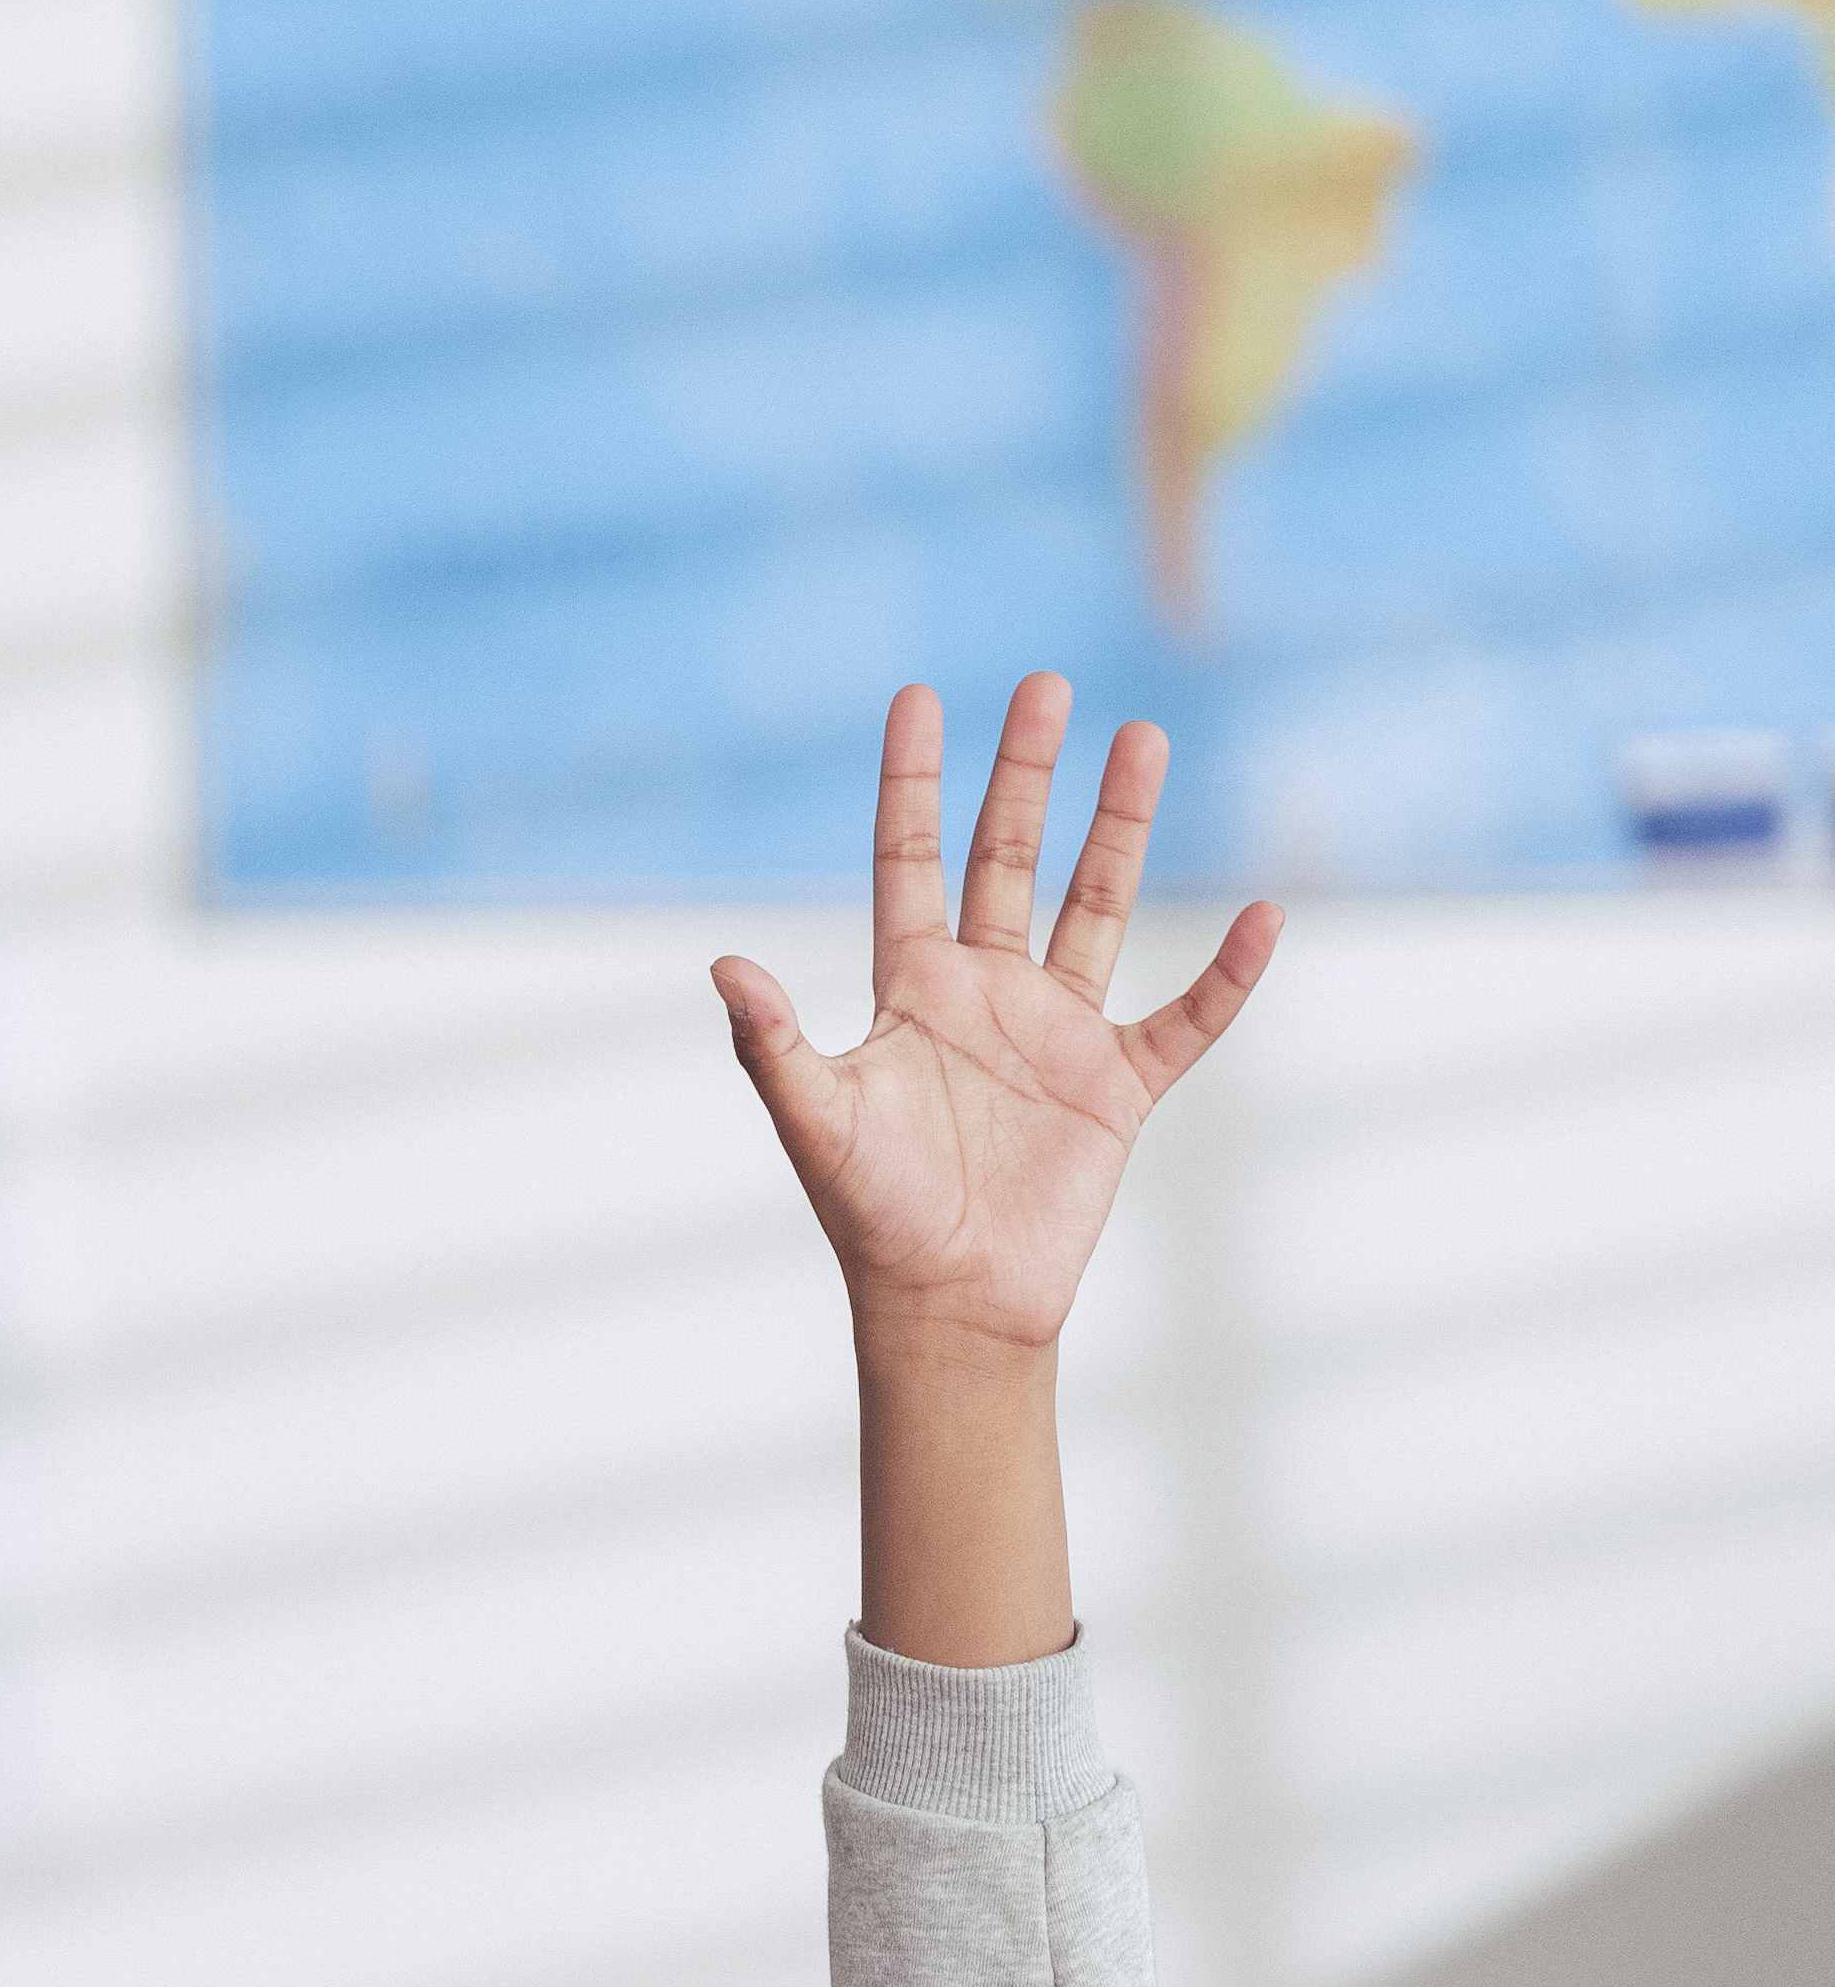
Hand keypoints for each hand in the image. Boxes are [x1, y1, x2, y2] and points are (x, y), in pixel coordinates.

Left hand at [709, 679, 1273, 1385]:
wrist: (948, 1302)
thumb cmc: (872, 1215)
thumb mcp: (815, 1121)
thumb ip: (771, 1042)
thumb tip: (722, 965)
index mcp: (912, 991)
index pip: (910, 862)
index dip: (913, 784)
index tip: (920, 698)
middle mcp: (987, 994)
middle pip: (1010, 859)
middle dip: (1027, 774)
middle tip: (1047, 683)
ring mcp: (1059, 1032)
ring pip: (1098, 905)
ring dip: (1121, 827)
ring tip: (1143, 738)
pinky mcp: (1120, 1085)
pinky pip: (1189, 1016)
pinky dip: (1228, 973)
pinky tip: (1264, 917)